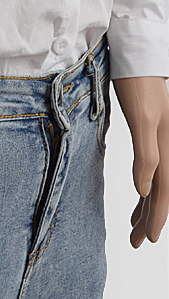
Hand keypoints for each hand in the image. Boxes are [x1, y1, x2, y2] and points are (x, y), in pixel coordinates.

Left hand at [112, 75, 168, 247]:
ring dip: (146, 206)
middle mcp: (168, 147)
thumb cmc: (137, 83)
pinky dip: (144, 186)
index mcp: (167, 148)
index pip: (163, 192)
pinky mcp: (151, 133)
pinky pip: (152, 168)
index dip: (156, 218)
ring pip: (156, 182)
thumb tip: (143, 191)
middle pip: (160, 192)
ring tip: (133, 227)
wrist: (136, 56)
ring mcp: (161, 140)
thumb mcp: (141, 117)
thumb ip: (146, 154)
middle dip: (149, 218)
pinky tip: (138, 194)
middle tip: (135, 242)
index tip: (148, 240)